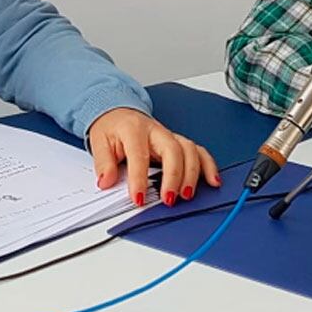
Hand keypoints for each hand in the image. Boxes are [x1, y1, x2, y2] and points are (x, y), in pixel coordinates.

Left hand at [87, 107, 220, 207]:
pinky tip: (213, 181)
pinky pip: (198, 151)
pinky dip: (208, 166)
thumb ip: (103, 163)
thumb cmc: (112, 127)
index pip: (139, 154)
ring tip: (187, 195)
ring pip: (189, 150)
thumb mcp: (99, 141)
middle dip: (173, 176)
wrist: (119, 112)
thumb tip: (106, 182)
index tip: (139, 198)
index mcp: (134, 129)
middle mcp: (156, 131)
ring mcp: (170, 136)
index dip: (140, 178)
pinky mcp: (178, 143)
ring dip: (192, 174)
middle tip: (168, 199)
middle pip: (173, 150)